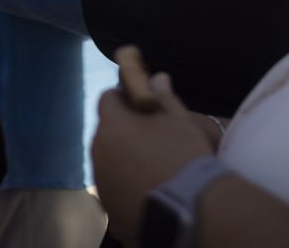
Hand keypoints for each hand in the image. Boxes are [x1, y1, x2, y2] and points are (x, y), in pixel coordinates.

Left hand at [92, 46, 214, 243]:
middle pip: (106, 131)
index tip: (142, 105)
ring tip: (151, 166)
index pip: (108, 99)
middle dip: (122, 129)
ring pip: (108, 160)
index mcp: (112, 124)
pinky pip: (114, 187)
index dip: (124, 98)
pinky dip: (125, 184)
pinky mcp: (108, 208)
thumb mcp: (179, 120)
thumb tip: (157, 77)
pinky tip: (148, 188)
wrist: (190, 209)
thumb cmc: (184, 156)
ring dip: (122, 157)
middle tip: (150, 137)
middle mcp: (98, 152)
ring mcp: (102, 182)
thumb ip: (163, 97)